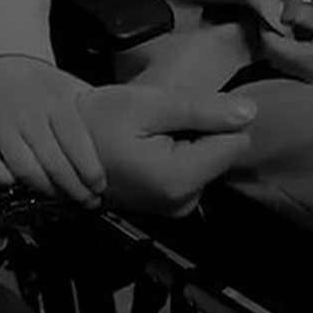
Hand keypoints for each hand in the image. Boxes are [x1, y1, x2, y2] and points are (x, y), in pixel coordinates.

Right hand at [0, 56, 104, 205]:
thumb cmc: (37, 82)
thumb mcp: (69, 87)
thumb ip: (90, 111)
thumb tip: (126, 130)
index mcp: (56, 102)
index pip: (77, 142)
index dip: (90, 171)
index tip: (99, 187)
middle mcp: (28, 114)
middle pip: (53, 162)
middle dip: (73, 189)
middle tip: (85, 201)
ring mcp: (0, 124)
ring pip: (24, 169)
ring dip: (45, 189)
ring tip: (58, 197)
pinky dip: (2, 180)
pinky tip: (16, 184)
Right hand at [77, 84, 257, 216]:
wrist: (61, 147)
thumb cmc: (99, 119)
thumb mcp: (148, 105)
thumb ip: (202, 109)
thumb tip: (250, 113)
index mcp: (180, 179)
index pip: (235, 143)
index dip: (216, 119)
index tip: (182, 113)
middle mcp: (183, 202)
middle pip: (223, 155)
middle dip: (201, 133)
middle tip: (160, 123)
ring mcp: (175, 208)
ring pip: (210, 162)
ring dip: (190, 144)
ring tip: (152, 135)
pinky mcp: (169, 206)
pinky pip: (194, 172)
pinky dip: (180, 157)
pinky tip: (151, 148)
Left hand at [257, 3, 312, 82]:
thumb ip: (303, 14)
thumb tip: (281, 7)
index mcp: (304, 58)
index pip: (270, 45)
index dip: (265, 26)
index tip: (267, 9)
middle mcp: (302, 72)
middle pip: (272, 55)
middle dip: (271, 34)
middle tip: (275, 14)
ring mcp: (309, 76)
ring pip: (282, 60)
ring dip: (280, 42)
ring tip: (288, 23)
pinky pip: (293, 63)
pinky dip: (291, 49)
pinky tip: (302, 35)